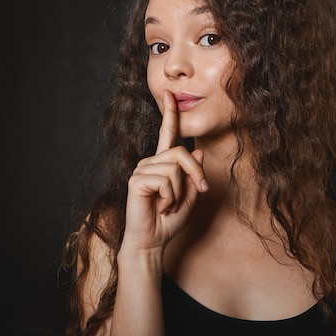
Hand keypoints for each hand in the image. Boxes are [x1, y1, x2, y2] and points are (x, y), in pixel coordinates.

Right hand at [122, 90, 208, 252]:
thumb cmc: (168, 221)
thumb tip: (199, 152)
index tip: (169, 93)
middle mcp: (150, 162)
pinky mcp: (137, 181)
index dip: (169, 113)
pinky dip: (169, 197)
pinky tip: (159, 206)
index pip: (167, 134)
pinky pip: (165, 181)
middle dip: (196, 175)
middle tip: (198, 192)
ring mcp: (141, 170)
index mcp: (162, 164)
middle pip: (181, 153)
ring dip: (179, 192)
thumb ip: (193, 176)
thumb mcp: (189, 198)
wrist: (152, 241)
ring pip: (175, 169)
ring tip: (167, 205)